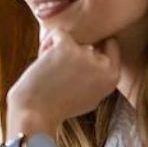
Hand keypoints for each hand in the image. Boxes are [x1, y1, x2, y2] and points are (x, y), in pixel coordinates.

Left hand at [6, 29, 120, 129]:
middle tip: (60, 70)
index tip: (78, 56)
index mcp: (112, 77)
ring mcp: (86, 55)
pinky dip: (47, 43)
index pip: (111, 46)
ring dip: (58, 48)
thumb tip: (101, 50)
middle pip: (88, 42)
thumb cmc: (59, 106)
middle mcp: (103, 65)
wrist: (35, 113)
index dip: (94, 46)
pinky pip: (57, 33)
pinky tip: (42, 59)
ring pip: (72, 37)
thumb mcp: (91, 96)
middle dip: (74, 50)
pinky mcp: (67, 47)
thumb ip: (99, 76)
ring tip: (49, 69)